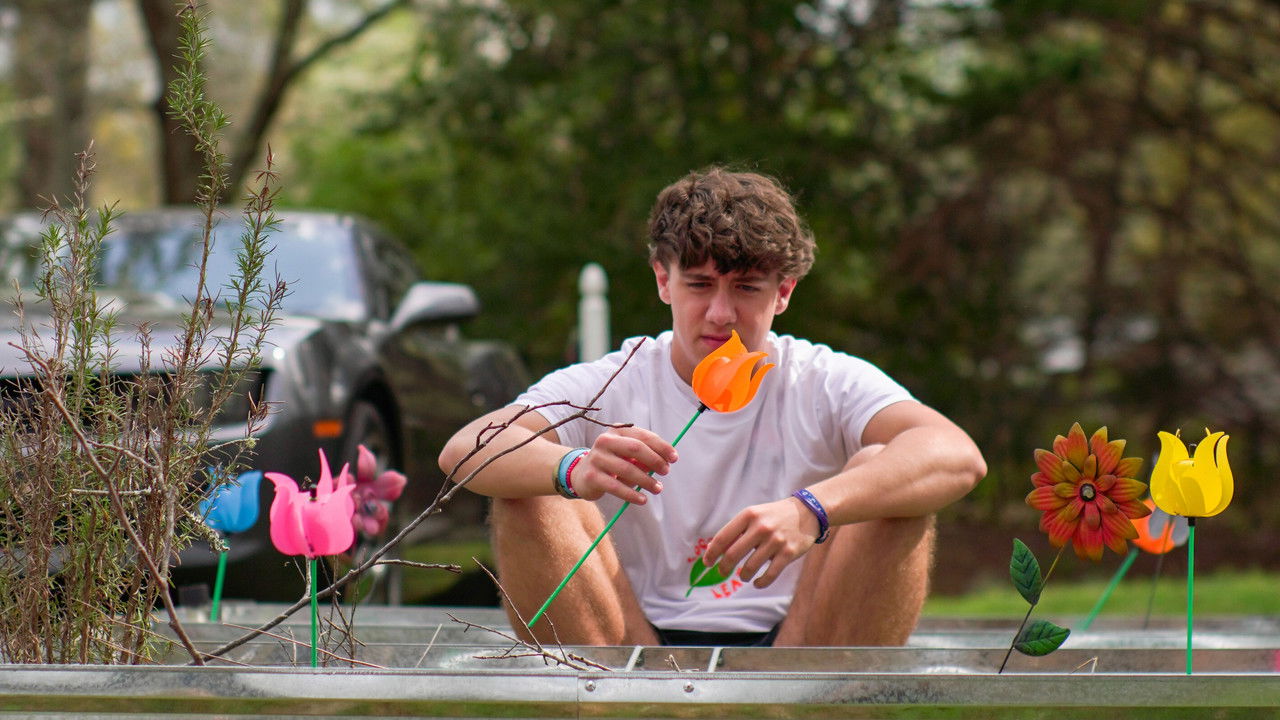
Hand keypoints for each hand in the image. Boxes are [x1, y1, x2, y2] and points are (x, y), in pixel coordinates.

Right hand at [569, 427, 676, 503]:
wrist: (581, 475)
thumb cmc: (612, 463)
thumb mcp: (627, 455)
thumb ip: (644, 456)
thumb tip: (666, 461)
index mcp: (617, 432)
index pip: (643, 436)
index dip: (661, 446)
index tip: (674, 458)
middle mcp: (605, 441)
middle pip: (635, 448)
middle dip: (654, 460)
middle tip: (666, 472)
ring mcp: (596, 458)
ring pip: (627, 468)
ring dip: (646, 480)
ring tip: (657, 488)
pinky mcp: (592, 476)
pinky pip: (616, 486)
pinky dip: (631, 494)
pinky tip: (642, 499)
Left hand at [702, 496, 818, 588]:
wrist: (807, 512)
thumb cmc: (774, 516)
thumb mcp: (755, 515)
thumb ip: (738, 531)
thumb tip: (715, 551)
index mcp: (749, 515)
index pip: (723, 538)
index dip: (712, 553)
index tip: (707, 563)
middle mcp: (761, 527)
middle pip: (733, 554)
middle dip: (724, 568)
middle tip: (723, 572)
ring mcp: (775, 541)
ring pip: (750, 567)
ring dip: (743, 576)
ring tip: (744, 576)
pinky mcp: (788, 553)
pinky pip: (769, 575)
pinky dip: (761, 583)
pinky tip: (757, 583)